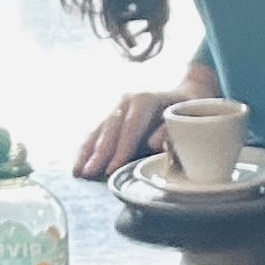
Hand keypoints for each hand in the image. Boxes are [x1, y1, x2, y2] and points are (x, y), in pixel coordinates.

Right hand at [74, 84, 196, 178]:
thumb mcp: (188, 115)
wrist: (183, 90)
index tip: (112, 169)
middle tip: (89, 174)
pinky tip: (77, 166)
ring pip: (97, 131)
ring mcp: (115, 108)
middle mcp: (125, 101)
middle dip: (99, 154)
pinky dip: (85, 150)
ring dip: (87, 153)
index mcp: (144, 99)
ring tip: (77, 172)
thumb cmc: (187, 108)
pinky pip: (94, 134)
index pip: (130, 127)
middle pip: (110, 130)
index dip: (121, 149)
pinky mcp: (110, 117)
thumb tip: (154, 143)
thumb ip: (171, 130)